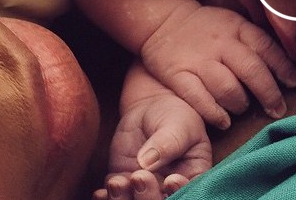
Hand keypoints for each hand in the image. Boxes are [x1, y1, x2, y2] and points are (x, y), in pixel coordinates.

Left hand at [96, 63, 211, 199]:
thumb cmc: (175, 114)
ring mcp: (146, 186)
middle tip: (139, 176)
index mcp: (192, 175)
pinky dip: (108, 198)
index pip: (190, 192)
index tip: (170, 179)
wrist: (151, 106)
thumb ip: (167, 143)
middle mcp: (168, 187)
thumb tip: (146, 162)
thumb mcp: (178, 124)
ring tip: (117, 182)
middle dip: (148, 197)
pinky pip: (115, 197)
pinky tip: (103, 191)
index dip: (180, 193)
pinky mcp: (124, 181)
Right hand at [141, 5, 295, 128]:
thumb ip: (255, 40)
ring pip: (227, 88)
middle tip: (277, 109)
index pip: (266, 48)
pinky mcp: (178, 75)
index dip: (283, 68)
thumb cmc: (206, 27)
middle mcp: (220, 44)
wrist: (163, 21)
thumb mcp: (233, 22)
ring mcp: (198, 60)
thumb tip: (285, 66)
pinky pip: (199, 99)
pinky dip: (215, 113)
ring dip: (241, 104)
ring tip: (243, 108)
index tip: (294, 84)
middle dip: (269, 93)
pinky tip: (224, 121)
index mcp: (236, 28)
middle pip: (251, 70)